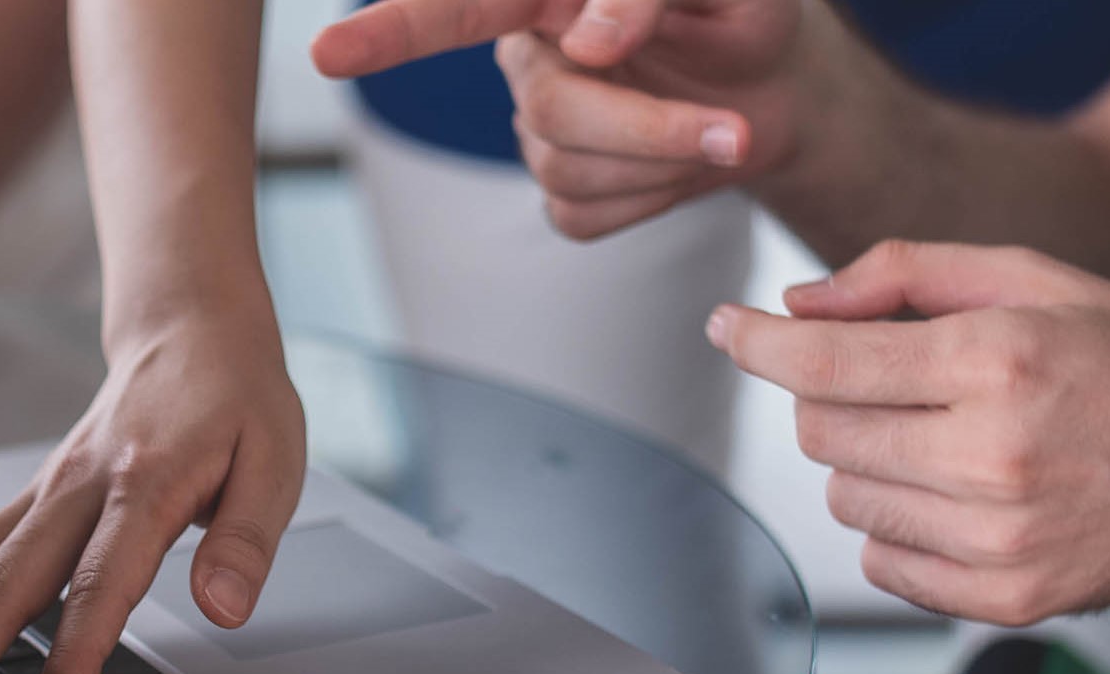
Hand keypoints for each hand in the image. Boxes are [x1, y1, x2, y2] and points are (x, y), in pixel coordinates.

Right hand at [0, 312, 305, 673]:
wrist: (191, 325)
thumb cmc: (237, 396)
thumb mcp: (276, 461)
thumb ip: (246, 540)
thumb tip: (224, 608)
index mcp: (146, 482)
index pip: (103, 581)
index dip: (79, 649)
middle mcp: (82, 485)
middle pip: (11, 577)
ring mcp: (51, 487)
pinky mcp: (38, 492)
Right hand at [313, 0, 811, 238]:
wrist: (781, 88)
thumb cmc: (741, 12)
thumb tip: (589, 43)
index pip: (453, 10)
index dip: (389, 32)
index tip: (328, 54)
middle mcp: (530, 56)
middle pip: (546, 112)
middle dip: (646, 131)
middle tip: (736, 132)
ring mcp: (539, 127)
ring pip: (566, 172)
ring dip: (664, 163)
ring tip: (725, 128)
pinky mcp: (564, 188)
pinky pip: (585, 216)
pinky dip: (654, 201)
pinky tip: (680, 163)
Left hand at [707, 240, 1109, 624]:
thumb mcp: (1034, 278)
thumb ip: (904, 273)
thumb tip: (798, 304)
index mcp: (997, 362)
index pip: (824, 362)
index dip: (757, 343)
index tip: (727, 328)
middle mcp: (992, 455)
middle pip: (821, 431)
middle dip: (832, 395)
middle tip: (891, 380)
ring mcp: (997, 538)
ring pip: (843, 497)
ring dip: (866, 461)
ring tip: (941, 437)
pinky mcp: (1004, 598)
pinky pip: (882, 562)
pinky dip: (896, 526)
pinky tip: (954, 493)